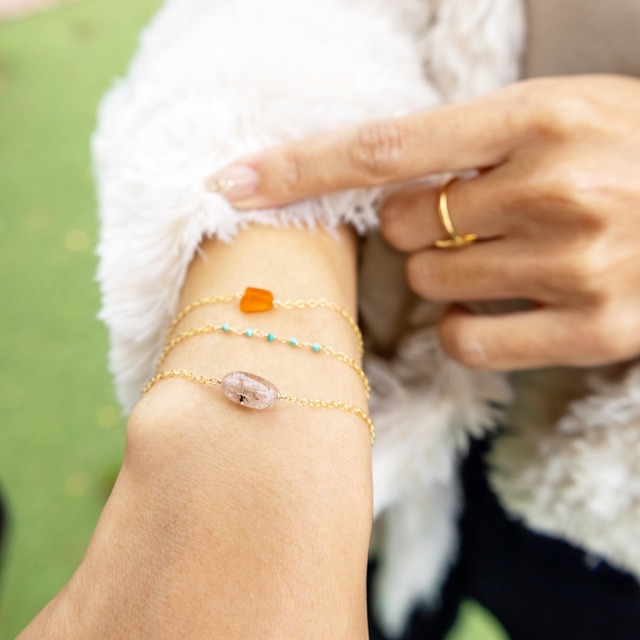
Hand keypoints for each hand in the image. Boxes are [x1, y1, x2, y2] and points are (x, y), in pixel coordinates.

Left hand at [206, 75, 639, 369]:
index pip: (386, 147)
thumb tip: (375, 182)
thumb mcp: (557, 114)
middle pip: (405, 229)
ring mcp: (578, 263)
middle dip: (420, 228)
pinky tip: (511, 304)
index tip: (233, 183)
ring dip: (448, 274)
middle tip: (476, 216)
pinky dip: (467, 326)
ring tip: (511, 253)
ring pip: (432, 285)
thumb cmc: (629, 150)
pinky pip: (466, 339)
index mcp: (538, 116)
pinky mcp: (595, 328)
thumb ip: (467, 143)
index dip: (301, 167)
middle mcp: (556, 186)